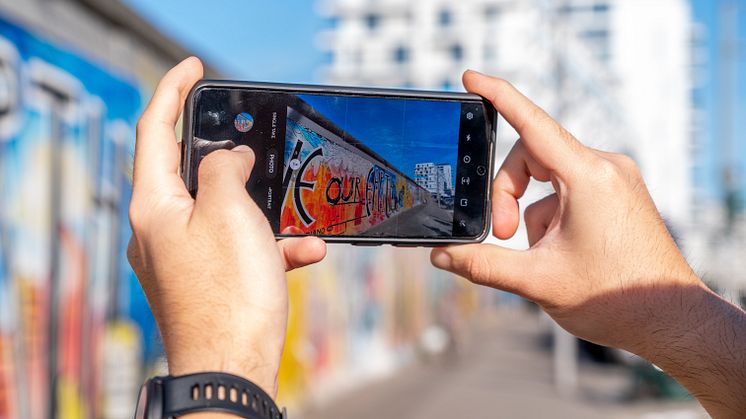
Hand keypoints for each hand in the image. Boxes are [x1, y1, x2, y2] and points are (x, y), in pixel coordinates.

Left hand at [127, 57, 325, 396]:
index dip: (174, 91)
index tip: (194, 69)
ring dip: (265, 210)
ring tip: (299, 214)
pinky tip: (307, 252)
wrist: (233, 368)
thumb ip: (226, 169)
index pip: (154, 130)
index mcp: (154, 205)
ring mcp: (183, 258)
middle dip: (233, 159)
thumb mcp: (230, 211)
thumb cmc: (228, 294)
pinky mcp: (207, 282)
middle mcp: (161, 230)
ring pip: (225, 213)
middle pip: (191, 173)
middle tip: (258, 143)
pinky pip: (240, 248)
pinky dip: (271, 245)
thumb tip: (231, 158)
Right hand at [432, 71, 745, 416]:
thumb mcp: (538, 280)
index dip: (498, 97)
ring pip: (548, 177)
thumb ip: (482, 264)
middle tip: (500, 235)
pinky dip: (550, 215)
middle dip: (507, 193)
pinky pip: (568, 190)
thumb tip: (442, 256)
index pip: (533, 124)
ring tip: (539, 253)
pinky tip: (560, 251)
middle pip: (532, 157)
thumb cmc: (615, 298)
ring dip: (529, 210)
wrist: (669, 320)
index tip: (471, 79)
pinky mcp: (617, 193)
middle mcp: (605, 168)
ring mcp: (614, 179)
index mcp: (588, 177)